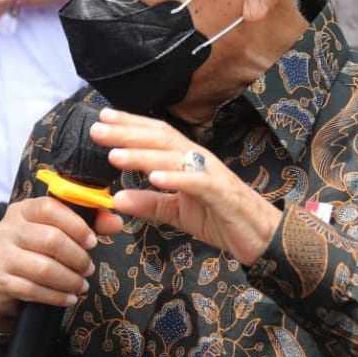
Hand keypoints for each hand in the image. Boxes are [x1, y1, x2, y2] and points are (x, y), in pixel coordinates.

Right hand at [0, 196, 105, 329]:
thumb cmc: (36, 250)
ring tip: (81, 284)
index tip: (92, 242)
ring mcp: (0, 254)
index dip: (76, 225)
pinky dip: (57, 296)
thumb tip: (116, 221)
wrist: (2, 278)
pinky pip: (33, 290)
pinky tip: (69, 297)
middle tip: (89, 268)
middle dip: (77, 257)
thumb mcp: (58, 231)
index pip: (49, 208)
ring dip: (69, 279)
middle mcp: (8, 228)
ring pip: (43, 268)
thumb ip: (89, 223)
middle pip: (50, 240)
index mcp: (23, 210)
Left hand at [90, 108, 281, 265]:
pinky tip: (155, 179)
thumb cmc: (220, 218)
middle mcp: (198, 160)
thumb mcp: (176, 212)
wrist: (261, 236)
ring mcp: (211, 174)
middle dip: (127, 133)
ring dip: (142, 155)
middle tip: (96, 131)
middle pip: (160, 139)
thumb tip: (116, 199)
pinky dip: (176, 179)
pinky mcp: (222, 193)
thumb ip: (148, 204)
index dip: (129, 125)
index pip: (154, 136)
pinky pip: (197, 182)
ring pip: (173, 157)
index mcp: (186, 160)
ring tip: (115, 155)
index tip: (101, 120)